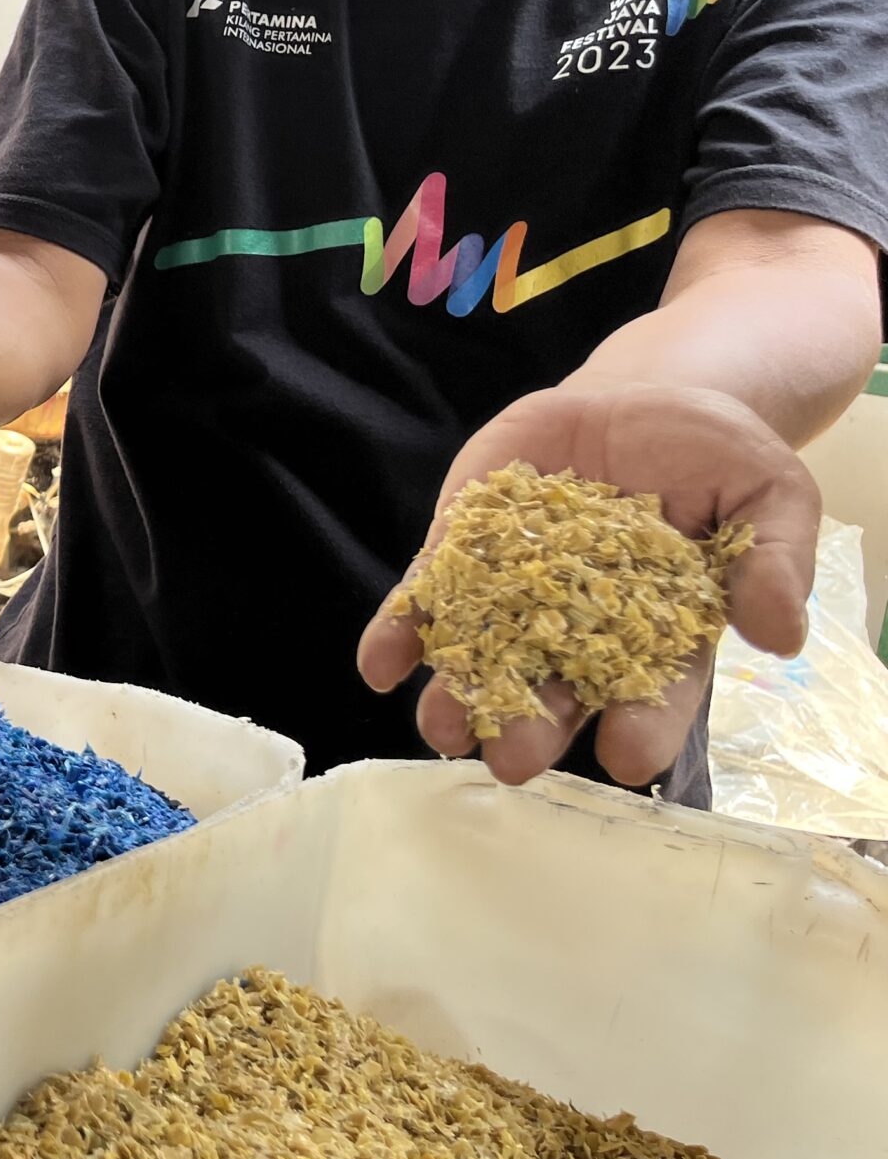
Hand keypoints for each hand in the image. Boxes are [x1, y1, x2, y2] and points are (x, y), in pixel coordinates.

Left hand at [358, 384, 820, 787]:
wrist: (640, 399)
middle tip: (512, 760)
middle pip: (556, 690)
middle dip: (532, 727)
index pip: (654, 690)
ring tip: (442, 726)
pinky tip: (380, 665)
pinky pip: (427, 597)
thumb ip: (775, 558)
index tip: (628, 757)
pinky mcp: (462, 549)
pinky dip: (400, 633)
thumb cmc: (712, 455)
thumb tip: (779, 633)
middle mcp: (583, 626)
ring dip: (457, 696)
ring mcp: (515, 590)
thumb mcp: (767, 489)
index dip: (643, 724)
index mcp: (663, 630)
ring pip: (482, 656)